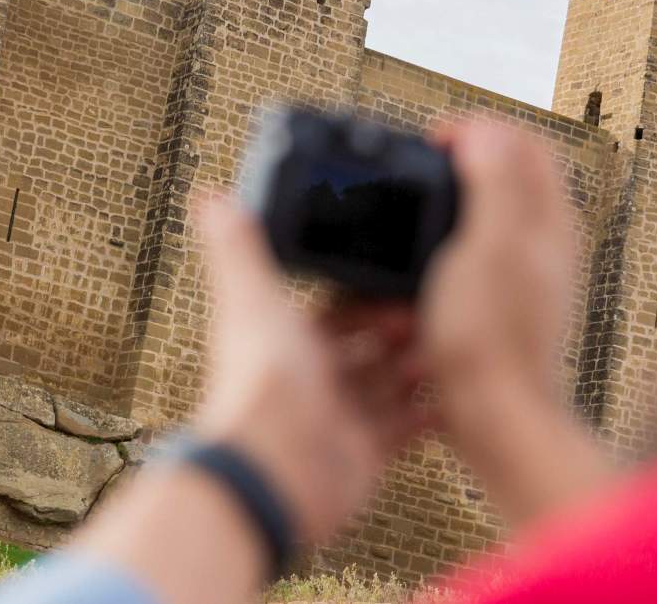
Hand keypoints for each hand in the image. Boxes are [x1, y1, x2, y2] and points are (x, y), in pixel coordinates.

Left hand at [191, 197, 429, 545]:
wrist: (277, 462)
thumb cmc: (259, 378)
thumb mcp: (253, 295)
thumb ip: (239, 247)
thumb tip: (206, 195)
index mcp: (283, 342)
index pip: (330, 313)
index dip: (363, 298)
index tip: (397, 281)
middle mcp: (308, 381)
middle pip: (362, 350)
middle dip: (396, 331)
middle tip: (431, 314)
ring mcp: (336, 420)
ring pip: (383, 388)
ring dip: (414, 368)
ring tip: (446, 348)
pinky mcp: (360, 456)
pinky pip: (400, 432)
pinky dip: (424, 417)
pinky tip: (449, 399)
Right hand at [418, 119, 609, 523]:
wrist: (494, 416)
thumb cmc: (489, 340)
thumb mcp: (485, 248)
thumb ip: (493, 184)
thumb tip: (485, 132)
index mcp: (549, 220)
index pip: (525, 141)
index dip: (477, 128)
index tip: (433, 143)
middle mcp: (546, 242)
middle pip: (512, 170)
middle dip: (467, 155)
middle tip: (425, 164)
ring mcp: (528, 273)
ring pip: (495, 209)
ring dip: (458, 196)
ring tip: (420, 205)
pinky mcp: (506, 303)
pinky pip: (480, 249)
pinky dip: (451, 239)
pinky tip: (425, 262)